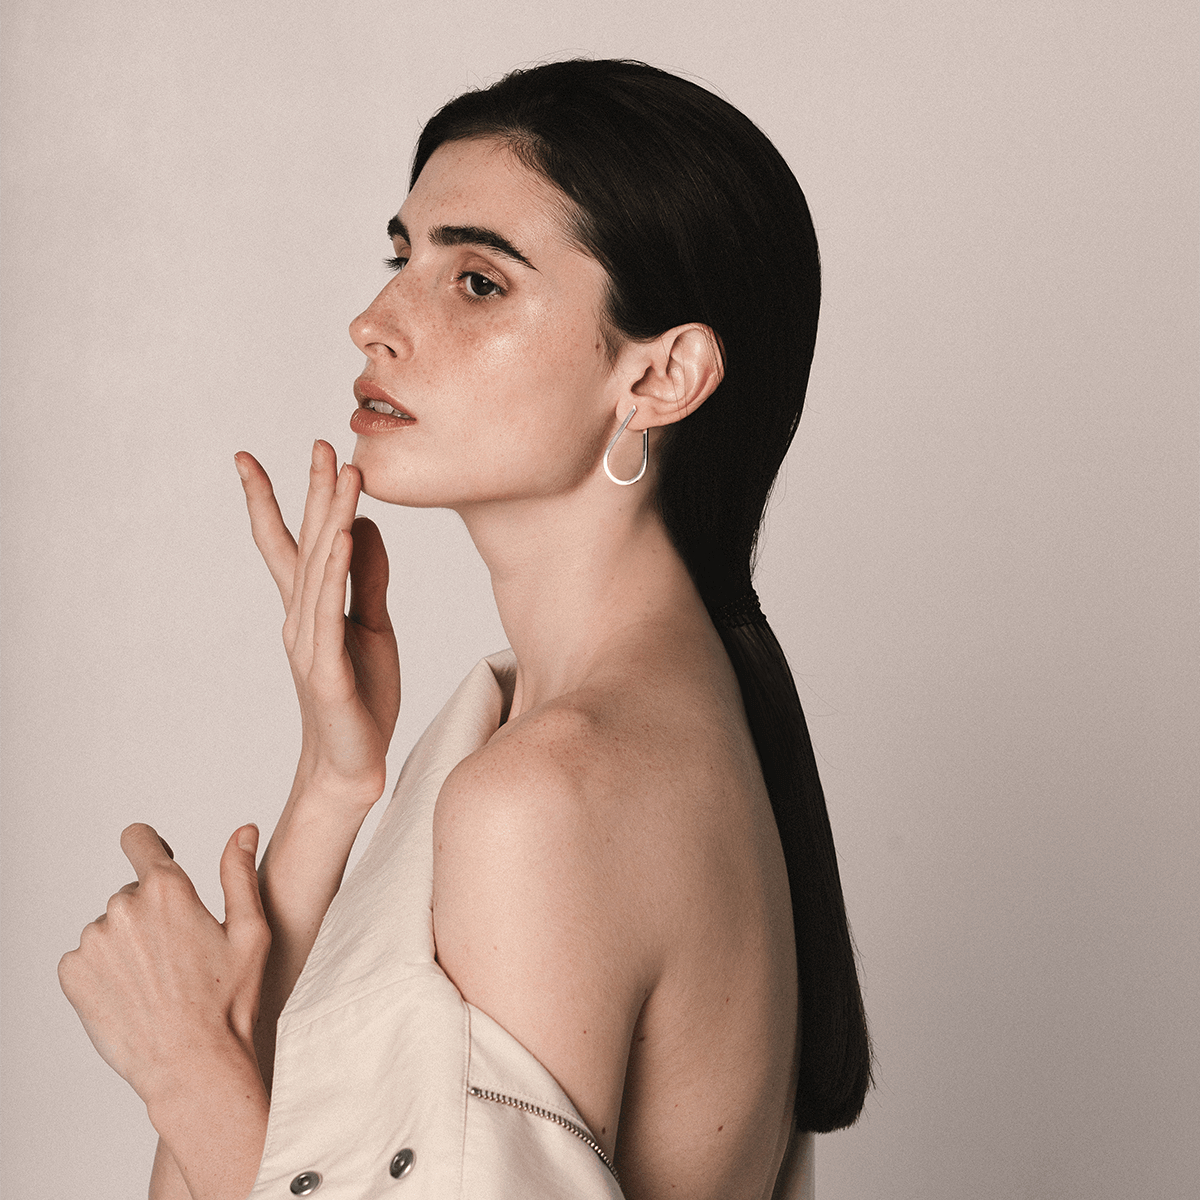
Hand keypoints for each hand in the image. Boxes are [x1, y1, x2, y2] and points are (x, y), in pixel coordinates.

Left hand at [58, 823, 269, 1105]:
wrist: (192, 1065)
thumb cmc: (228, 1001)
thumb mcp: (250, 932)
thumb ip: (238, 873)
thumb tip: (243, 831)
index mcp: (167, 891)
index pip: (139, 839)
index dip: (149, 844)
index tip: (154, 854)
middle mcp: (123, 908)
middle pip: (132, 893)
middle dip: (151, 914)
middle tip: (178, 956)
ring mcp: (93, 941)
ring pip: (110, 928)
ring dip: (128, 944)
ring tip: (157, 982)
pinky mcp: (72, 974)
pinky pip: (86, 957)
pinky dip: (105, 971)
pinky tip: (134, 994)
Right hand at [235, 440, 399, 807]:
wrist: (353, 763)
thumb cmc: (362, 696)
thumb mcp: (373, 627)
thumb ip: (368, 578)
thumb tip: (362, 526)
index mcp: (310, 608)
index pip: (291, 544)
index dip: (278, 499)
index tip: (265, 456)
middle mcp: (301, 618)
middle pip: (303, 543)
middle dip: (310, 491)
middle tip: (320, 442)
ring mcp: (310, 642)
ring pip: (318, 567)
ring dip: (329, 517)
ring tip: (341, 471)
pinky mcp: (327, 668)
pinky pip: (331, 609)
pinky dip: (335, 569)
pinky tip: (342, 534)